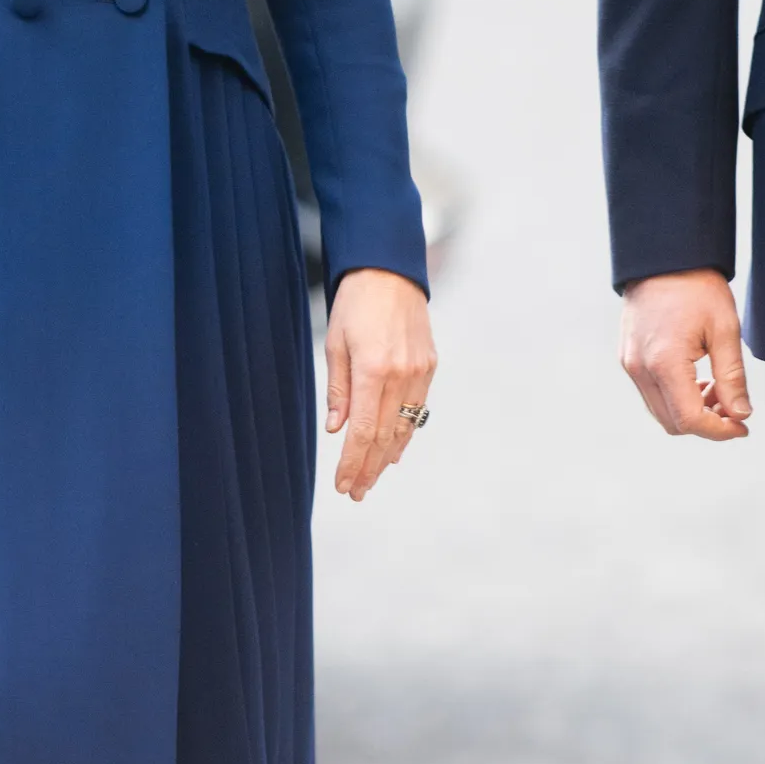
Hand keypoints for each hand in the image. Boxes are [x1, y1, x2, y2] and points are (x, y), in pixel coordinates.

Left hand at [325, 268, 434, 500]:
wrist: (390, 271)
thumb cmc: (356, 304)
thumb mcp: (335, 344)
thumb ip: (338, 390)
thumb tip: (336, 429)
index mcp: (373, 369)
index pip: (364, 431)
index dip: (352, 462)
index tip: (343, 485)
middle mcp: (401, 375)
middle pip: (385, 437)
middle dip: (368, 468)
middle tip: (356, 492)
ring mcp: (419, 372)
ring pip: (404, 428)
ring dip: (387, 457)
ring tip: (372, 478)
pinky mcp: (429, 367)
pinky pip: (417, 410)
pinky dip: (404, 434)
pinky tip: (394, 450)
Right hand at [620, 270, 751, 439]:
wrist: (663, 257)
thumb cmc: (696, 287)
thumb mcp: (725, 330)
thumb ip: (732, 378)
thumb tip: (741, 414)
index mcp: (664, 362)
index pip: (690, 419)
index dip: (719, 431)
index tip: (742, 427)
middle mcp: (640, 369)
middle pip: (672, 423)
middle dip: (706, 423)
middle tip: (733, 407)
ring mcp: (630, 365)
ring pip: (660, 412)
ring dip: (690, 411)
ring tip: (717, 389)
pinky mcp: (628, 358)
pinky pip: (651, 394)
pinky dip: (676, 397)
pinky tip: (697, 380)